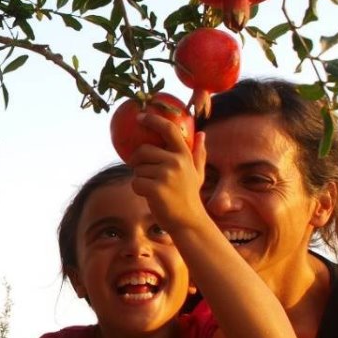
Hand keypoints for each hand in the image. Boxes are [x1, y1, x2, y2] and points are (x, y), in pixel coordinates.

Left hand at [128, 113, 206, 233]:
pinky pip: (135, 182)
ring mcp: (166, 175)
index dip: (153, 120)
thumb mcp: (197, 173)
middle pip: (143, 151)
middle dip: (138, 161)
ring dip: (140, 178)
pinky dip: (138, 189)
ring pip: (137, 169)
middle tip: (144, 172)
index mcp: (184, 155)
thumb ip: (198, 153)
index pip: (169, 129)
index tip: (140, 116)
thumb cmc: (189, 196)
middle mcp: (176, 162)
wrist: (188, 221)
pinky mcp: (156, 188)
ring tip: (154, 188)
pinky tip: (149, 196)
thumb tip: (202, 133)